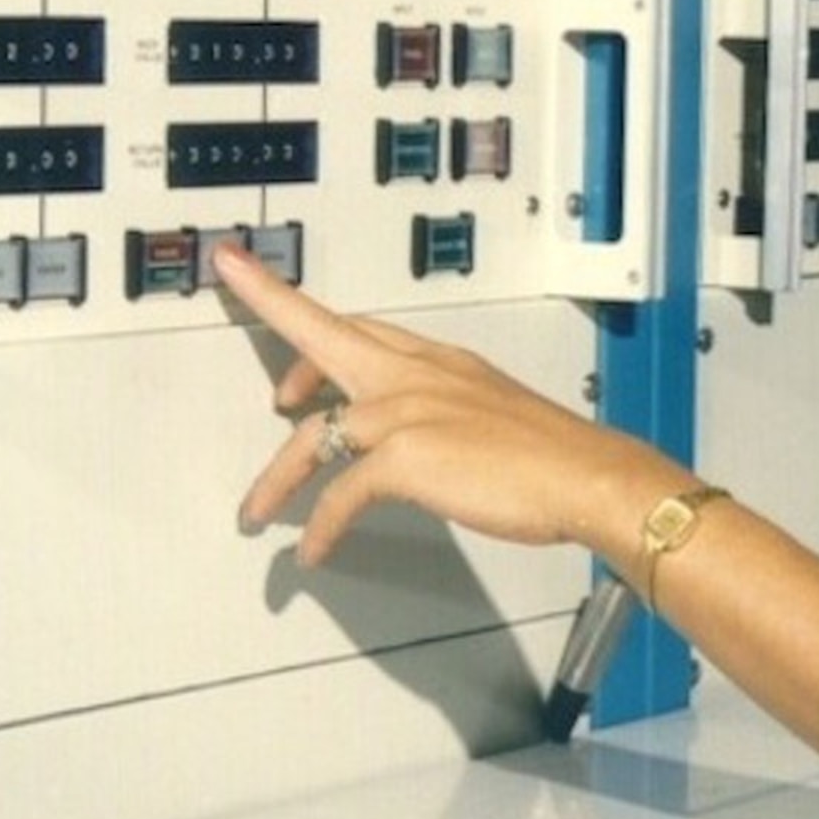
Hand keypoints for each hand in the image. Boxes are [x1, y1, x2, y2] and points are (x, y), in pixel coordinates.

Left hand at [213, 246, 665, 569]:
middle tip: (231, 282)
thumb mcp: (493, 415)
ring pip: (314, 433)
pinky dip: (322, 526)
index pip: (360, 321)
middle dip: (271, 307)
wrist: (587, 476)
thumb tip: (423, 445)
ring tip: (257, 508)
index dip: (303, 298)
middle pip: (323, 337)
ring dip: (277, 477)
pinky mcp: (405, 456)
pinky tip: (316, 548)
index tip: (261, 270)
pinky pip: (340, 494)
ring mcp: (407, 412)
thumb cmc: (553, 456)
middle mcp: (416, 375)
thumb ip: (446, 417)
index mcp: (438, 363)